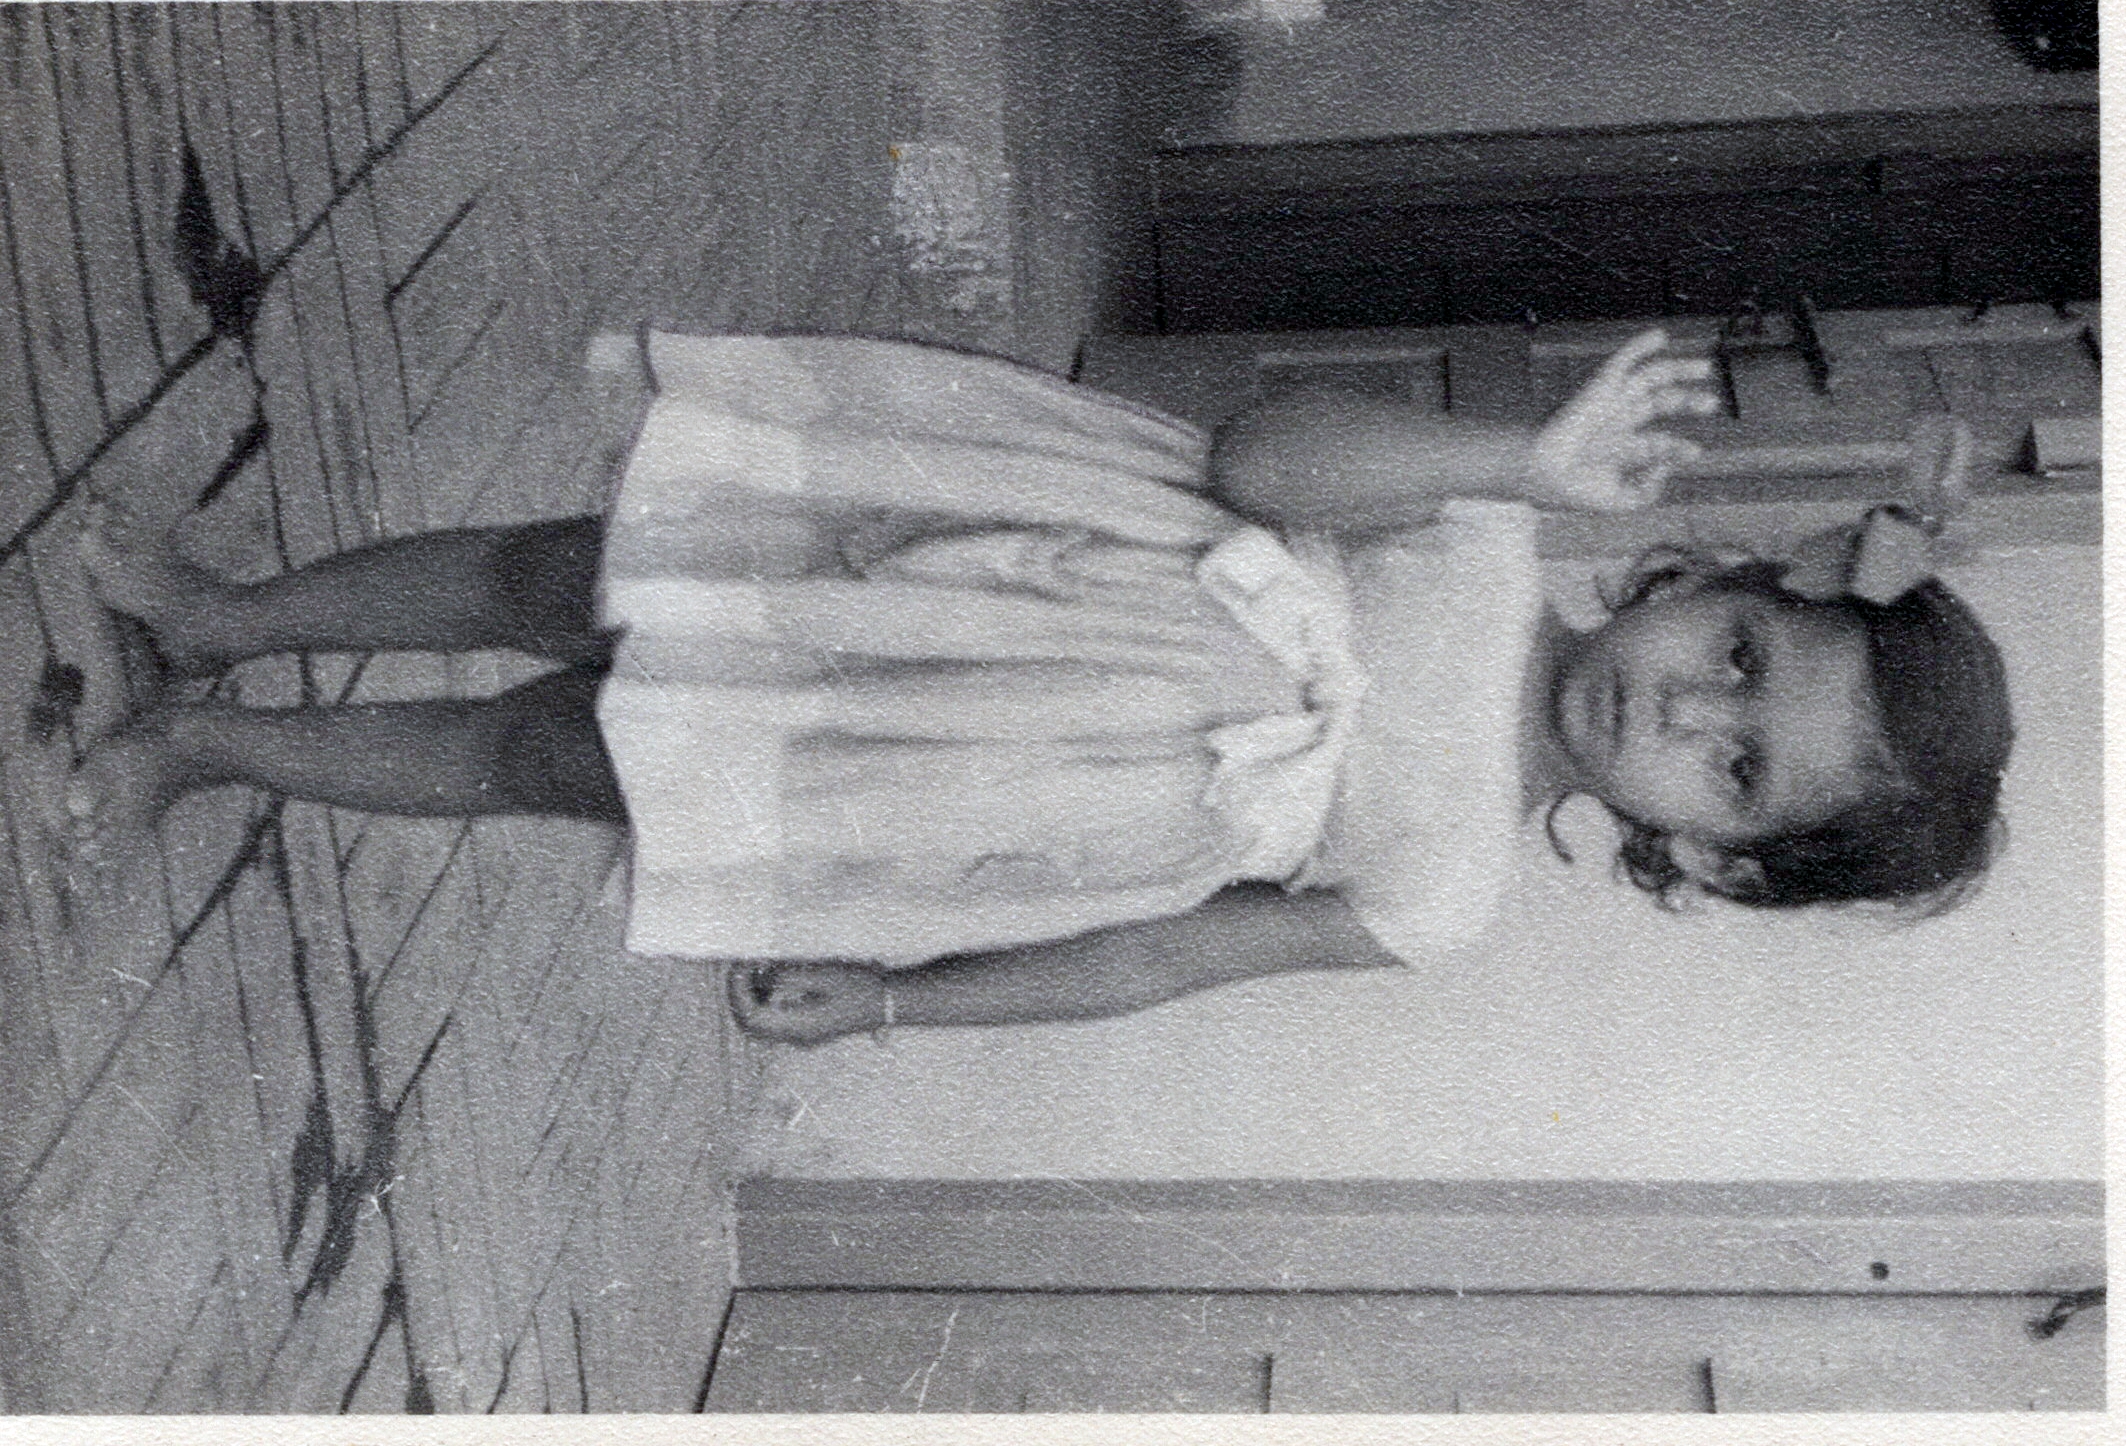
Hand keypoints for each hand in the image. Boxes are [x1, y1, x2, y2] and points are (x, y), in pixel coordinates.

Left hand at [727, 961, 887, 1043]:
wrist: (886, 1001)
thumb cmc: (857, 986)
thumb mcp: (819, 975)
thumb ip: (785, 978)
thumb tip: (760, 975)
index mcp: (797, 1026)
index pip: (751, 1016)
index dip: (738, 991)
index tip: (739, 966)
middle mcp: (795, 1036)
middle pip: (750, 1024)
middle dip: (739, 995)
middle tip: (740, 967)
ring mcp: (801, 1035)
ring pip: (761, 1024)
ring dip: (751, 998)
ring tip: (753, 971)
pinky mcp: (807, 1029)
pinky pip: (774, 1020)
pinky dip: (765, 1001)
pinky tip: (771, 980)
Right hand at [1527, 328, 1716, 511]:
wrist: (1541, 475)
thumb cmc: (1571, 489)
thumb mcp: (1619, 501)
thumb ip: (1647, 492)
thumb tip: (1669, 467)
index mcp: (1621, 446)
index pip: (1657, 442)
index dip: (1677, 448)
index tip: (1693, 452)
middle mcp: (1618, 420)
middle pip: (1660, 402)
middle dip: (1687, 402)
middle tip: (1711, 403)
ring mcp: (1609, 403)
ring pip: (1649, 378)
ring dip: (1678, 370)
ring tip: (1705, 369)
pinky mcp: (1598, 389)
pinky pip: (1621, 362)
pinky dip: (1639, 347)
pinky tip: (1661, 336)